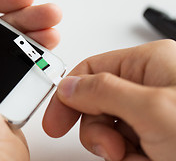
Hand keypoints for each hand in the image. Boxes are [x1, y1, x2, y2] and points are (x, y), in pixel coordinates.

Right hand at [43, 40, 175, 160]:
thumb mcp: (153, 109)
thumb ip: (104, 92)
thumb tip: (68, 87)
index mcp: (148, 63)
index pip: (89, 71)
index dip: (67, 96)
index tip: (55, 121)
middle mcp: (149, 84)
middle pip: (96, 104)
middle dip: (99, 131)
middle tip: (113, 148)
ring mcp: (154, 112)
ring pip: (110, 129)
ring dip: (117, 150)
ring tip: (142, 157)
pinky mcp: (159, 136)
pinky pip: (126, 147)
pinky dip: (131, 159)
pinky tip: (153, 160)